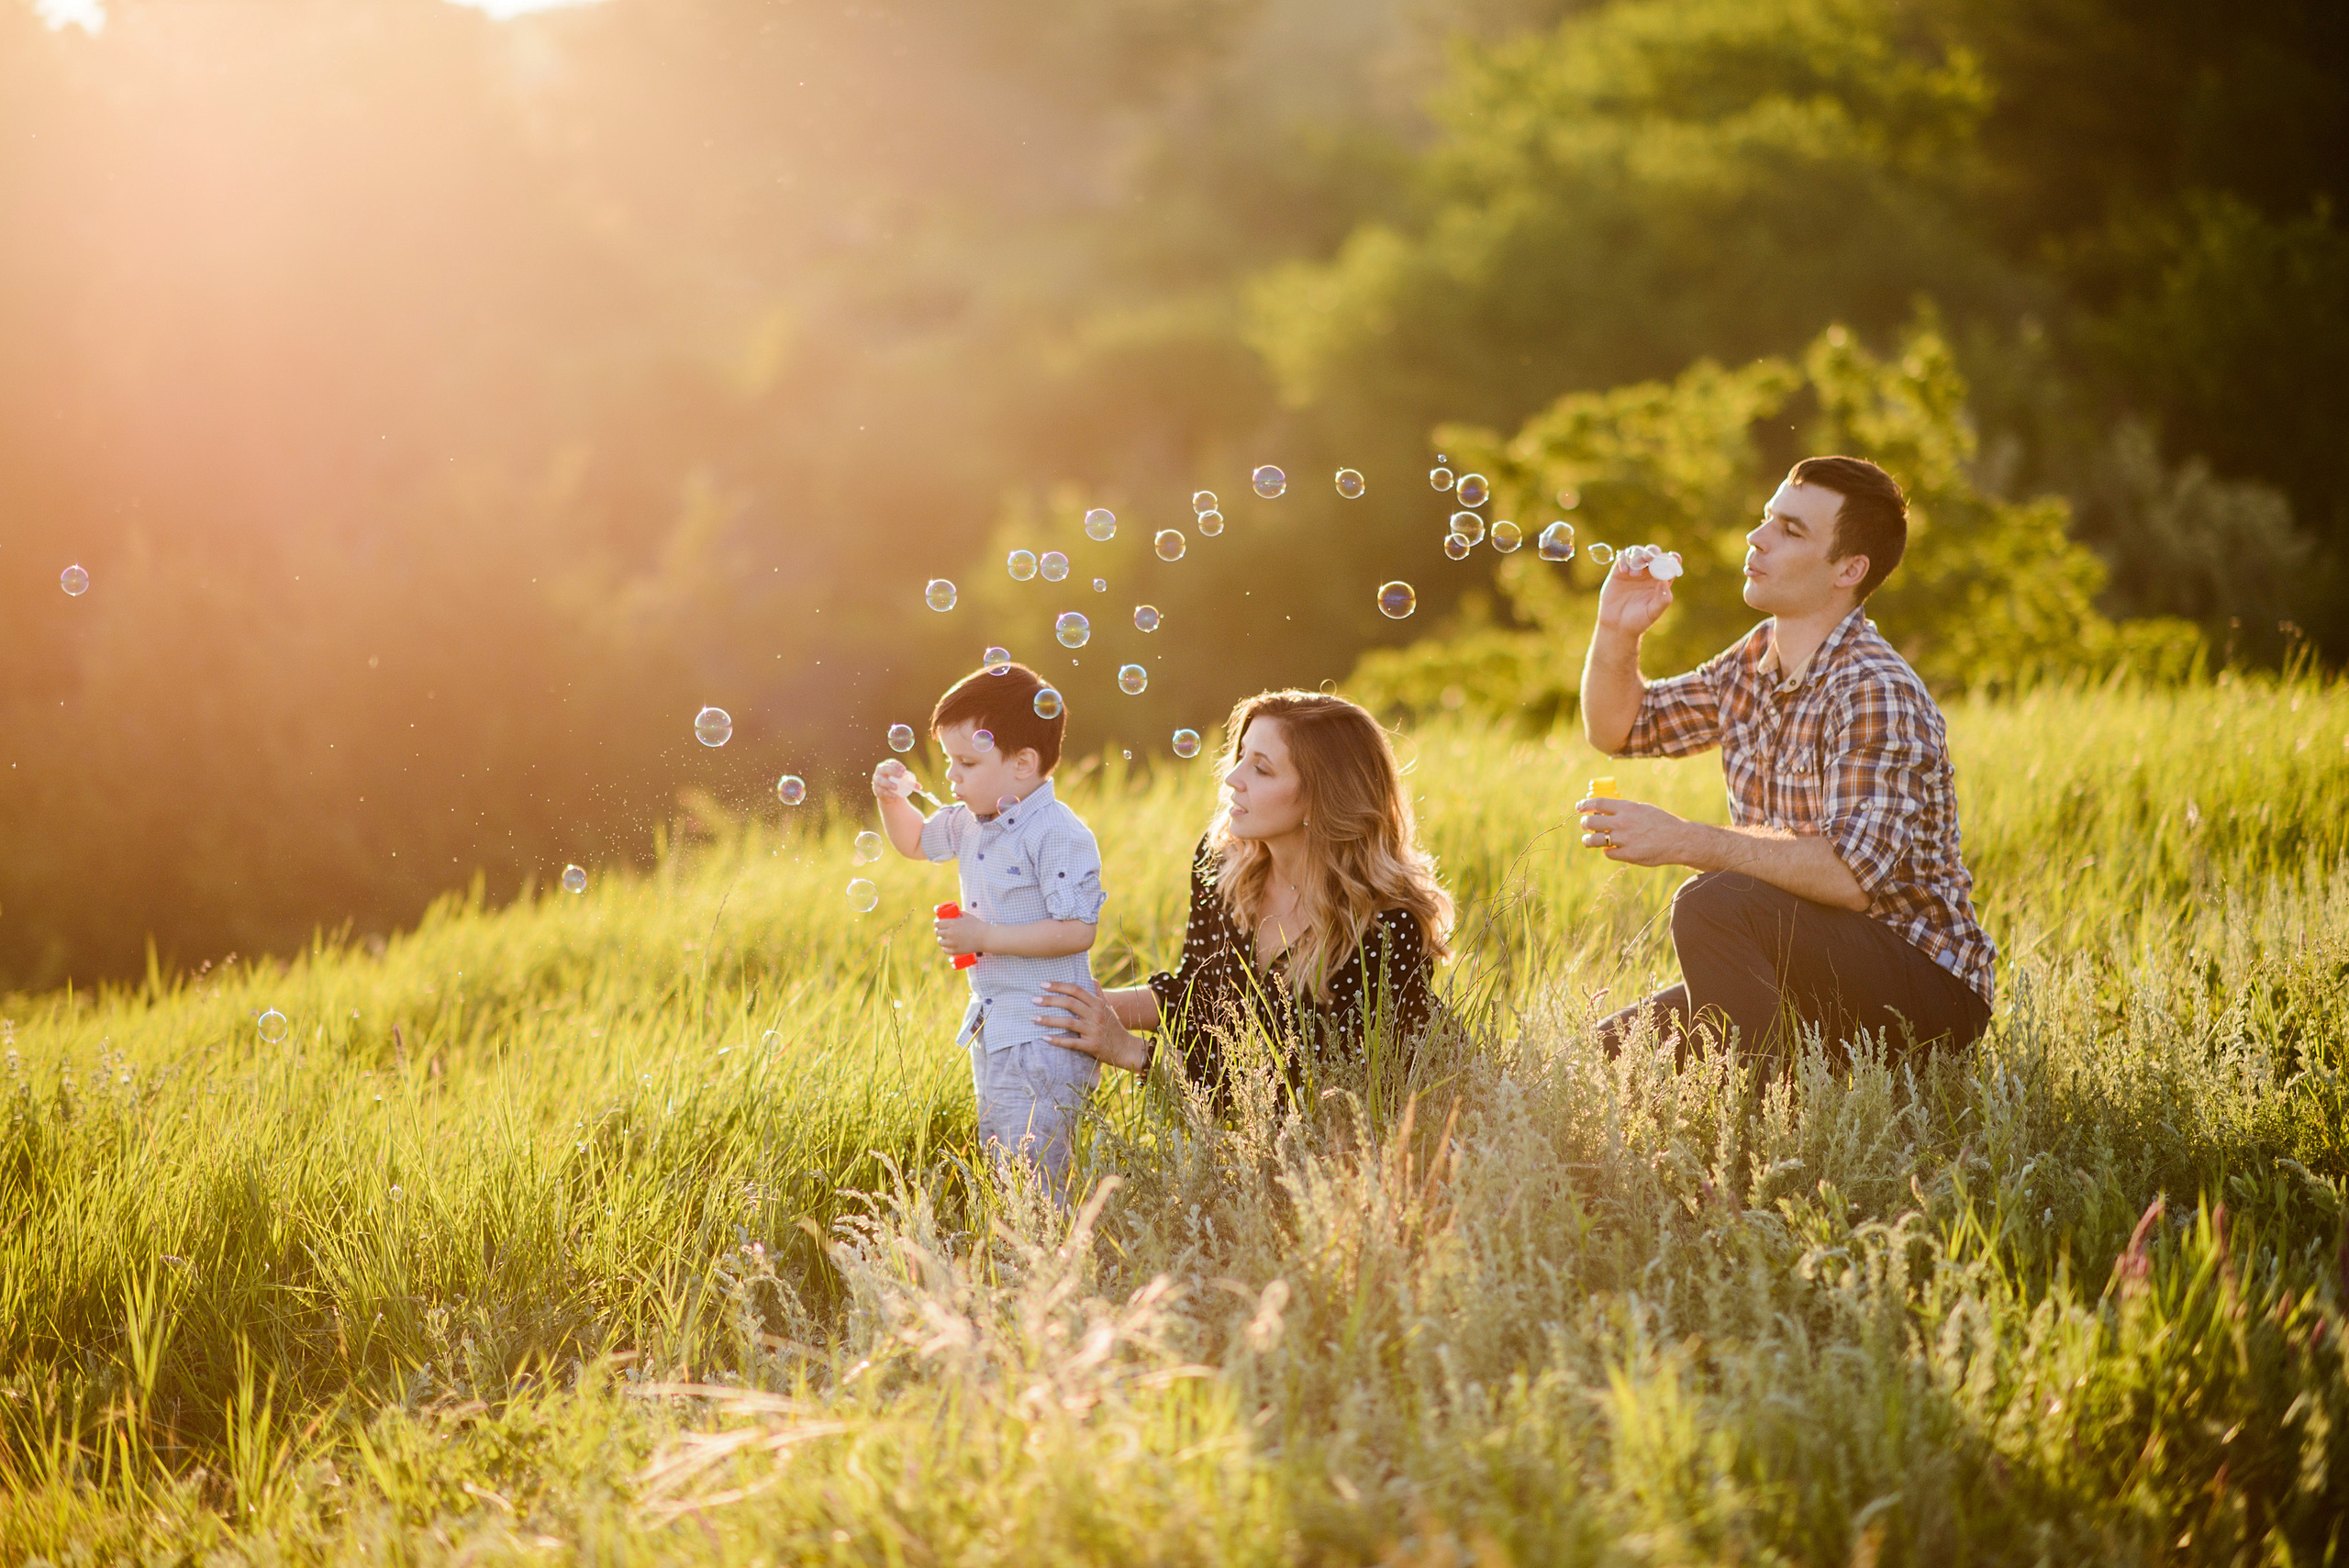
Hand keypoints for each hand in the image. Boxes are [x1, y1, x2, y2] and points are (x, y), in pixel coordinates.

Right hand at [871, 759, 918, 799]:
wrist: (889, 794)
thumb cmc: (898, 783)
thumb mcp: (905, 782)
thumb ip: (912, 784)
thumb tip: (919, 787)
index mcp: (888, 765)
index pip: (891, 763)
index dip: (897, 765)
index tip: (904, 769)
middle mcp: (881, 771)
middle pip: (884, 769)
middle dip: (892, 771)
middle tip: (900, 775)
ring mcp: (877, 780)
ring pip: (880, 780)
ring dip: (888, 783)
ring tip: (896, 787)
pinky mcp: (876, 789)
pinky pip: (881, 791)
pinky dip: (888, 794)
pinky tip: (895, 796)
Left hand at [934, 910, 988, 956]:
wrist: (984, 937)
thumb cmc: (977, 925)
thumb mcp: (967, 916)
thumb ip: (960, 913)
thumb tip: (956, 911)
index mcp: (952, 923)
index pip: (938, 924)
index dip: (936, 924)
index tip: (936, 924)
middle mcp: (950, 933)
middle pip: (938, 932)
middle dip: (938, 931)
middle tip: (940, 931)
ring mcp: (952, 943)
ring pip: (940, 942)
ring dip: (941, 940)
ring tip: (943, 939)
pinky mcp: (956, 950)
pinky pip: (945, 950)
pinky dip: (945, 948)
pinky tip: (946, 947)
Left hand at [1034, 980, 1151, 1072]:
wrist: (1125, 1049)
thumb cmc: (1113, 1027)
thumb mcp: (1108, 1008)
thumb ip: (1098, 993)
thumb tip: (1091, 978)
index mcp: (1098, 1004)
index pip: (1076, 990)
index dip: (1059, 986)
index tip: (1043, 984)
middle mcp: (1096, 1015)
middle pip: (1070, 1003)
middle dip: (1050, 1000)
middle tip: (1034, 1000)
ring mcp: (1094, 1030)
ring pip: (1068, 1022)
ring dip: (1049, 1020)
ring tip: (1034, 1018)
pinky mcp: (1091, 1046)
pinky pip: (1071, 1042)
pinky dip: (1057, 1040)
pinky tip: (1045, 1038)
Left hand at [1576, 796, 1689, 866]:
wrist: (1678, 839)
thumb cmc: (1660, 822)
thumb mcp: (1642, 808)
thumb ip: (1623, 809)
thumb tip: (1602, 809)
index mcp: (1627, 808)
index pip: (1598, 804)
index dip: (1584, 805)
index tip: (1578, 807)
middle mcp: (1623, 823)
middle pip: (1591, 822)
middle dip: (1584, 824)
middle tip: (1585, 825)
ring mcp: (1625, 840)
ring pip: (1595, 840)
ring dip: (1588, 840)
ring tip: (1588, 840)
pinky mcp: (1629, 855)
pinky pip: (1608, 853)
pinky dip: (1606, 851)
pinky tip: (1610, 849)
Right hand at [1594, 551, 1674, 638]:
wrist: (1617, 626)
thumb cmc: (1639, 621)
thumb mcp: (1654, 612)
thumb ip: (1662, 598)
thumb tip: (1665, 580)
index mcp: (1661, 580)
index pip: (1670, 563)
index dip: (1673, 558)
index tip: (1672, 557)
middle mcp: (1648, 573)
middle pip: (1653, 553)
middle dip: (1652, 552)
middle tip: (1649, 558)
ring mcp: (1633, 570)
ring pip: (1637, 552)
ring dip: (1637, 557)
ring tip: (1633, 574)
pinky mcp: (1618, 572)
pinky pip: (1622, 557)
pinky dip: (1623, 559)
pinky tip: (1624, 571)